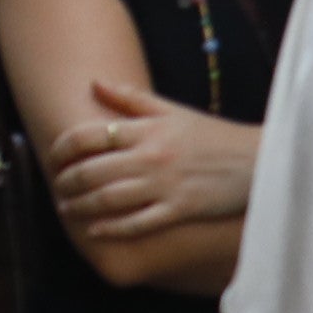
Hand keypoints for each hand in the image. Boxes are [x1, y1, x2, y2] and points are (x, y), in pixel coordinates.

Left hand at [47, 81, 258, 243]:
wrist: (258, 160)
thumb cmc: (212, 134)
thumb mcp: (172, 110)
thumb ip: (131, 99)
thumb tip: (94, 82)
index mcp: (147, 130)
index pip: (90, 135)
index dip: (63, 146)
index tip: (53, 155)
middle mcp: (150, 157)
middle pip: (92, 170)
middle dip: (66, 180)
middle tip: (56, 185)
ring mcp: (164, 186)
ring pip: (109, 199)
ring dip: (81, 205)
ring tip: (67, 208)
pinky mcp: (179, 210)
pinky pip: (138, 223)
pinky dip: (112, 228)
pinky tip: (95, 230)